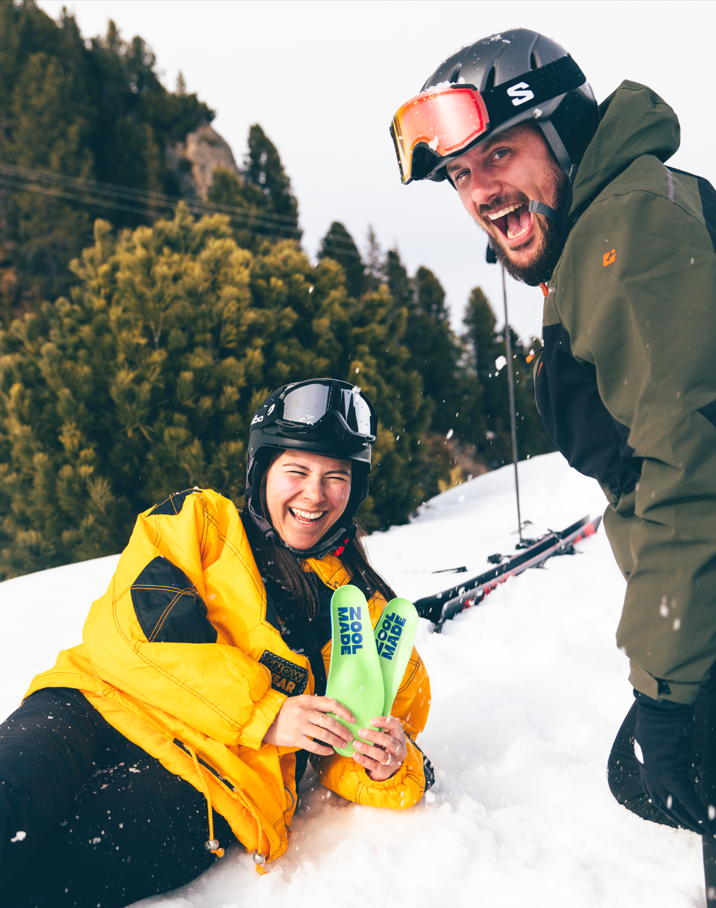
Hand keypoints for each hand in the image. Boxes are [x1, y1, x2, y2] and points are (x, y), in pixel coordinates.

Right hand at [263, 695, 354, 755]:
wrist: (265, 721)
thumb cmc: (285, 710)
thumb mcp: (300, 702)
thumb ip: (315, 705)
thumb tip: (335, 712)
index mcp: (308, 700)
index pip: (331, 704)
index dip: (344, 712)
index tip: (352, 719)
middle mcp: (305, 712)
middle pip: (330, 722)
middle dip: (343, 730)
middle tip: (350, 736)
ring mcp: (300, 726)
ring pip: (324, 735)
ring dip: (337, 741)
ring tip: (343, 744)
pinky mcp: (295, 739)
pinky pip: (314, 746)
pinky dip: (324, 750)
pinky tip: (330, 751)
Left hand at [351, 715, 407, 781]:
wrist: (385, 767)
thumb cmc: (383, 746)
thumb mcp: (384, 736)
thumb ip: (378, 729)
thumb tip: (362, 718)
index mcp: (400, 737)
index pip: (396, 726)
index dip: (384, 722)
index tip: (371, 721)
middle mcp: (400, 749)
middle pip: (389, 741)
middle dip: (373, 736)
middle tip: (360, 732)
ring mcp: (394, 762)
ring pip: (381, 755)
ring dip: (367, 748)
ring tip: (355, 743)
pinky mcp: (386, 772)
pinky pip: (374, 766)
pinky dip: (363, 760)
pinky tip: (355, 755)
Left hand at [634, 690, 715, 835]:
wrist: (657, 713)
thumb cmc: (657, 718)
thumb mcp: (653, 734)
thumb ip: (659, 744)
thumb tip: (668, 744)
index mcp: (644, 764)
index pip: (651, 789)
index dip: (661, 801)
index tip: (671, 810)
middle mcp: (649, 773)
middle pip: (661, 802)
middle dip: (675, 816)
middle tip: (687, 825)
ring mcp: (660, 777)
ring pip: (674, 806)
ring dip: (687, 819)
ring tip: (700, 829)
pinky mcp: (672, 776)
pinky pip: (686, 799)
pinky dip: (696, 811)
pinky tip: (705, 821)